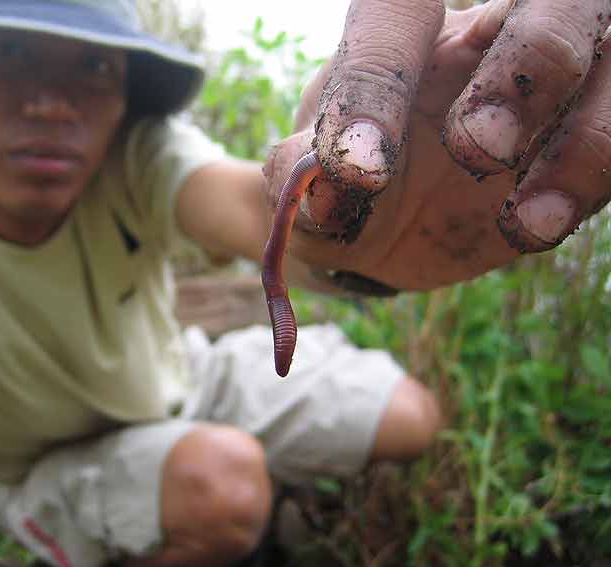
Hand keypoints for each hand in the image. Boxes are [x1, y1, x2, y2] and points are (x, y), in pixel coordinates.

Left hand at [263, 0, 610, 290]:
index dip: (379, 84)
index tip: (357, 168)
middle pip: (545, 4)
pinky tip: (539, 227)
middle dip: (523, 71)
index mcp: (404, 31)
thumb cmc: (347, 182)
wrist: (391, 224)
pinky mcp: (588, 131)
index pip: (397, 13)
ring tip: (524, 221)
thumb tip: (324, 184)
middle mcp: (488, 34)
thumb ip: (303, 175)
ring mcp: (552, 79)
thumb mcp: (310, 180)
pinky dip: (596, 176)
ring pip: (610, 61)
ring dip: (585, 137)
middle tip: (478, 150)